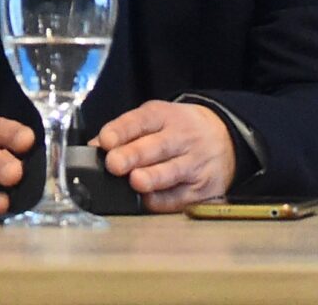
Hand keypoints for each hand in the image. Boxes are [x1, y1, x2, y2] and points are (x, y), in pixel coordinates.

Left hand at [94, 100, 234, 211]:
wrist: (224, 137)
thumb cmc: (177, 131)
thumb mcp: (154, 120)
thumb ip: (125, 134)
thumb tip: (93, 150)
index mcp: (164, 116)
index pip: (141, 120)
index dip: (122, 130)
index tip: (106, 140)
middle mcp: (182, 137)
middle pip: (157, 146)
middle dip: (134, 155)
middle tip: (115, 164)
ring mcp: (195, 162)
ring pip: (172, 171)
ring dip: (153, 178)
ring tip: (136, 182)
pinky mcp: (204, 187)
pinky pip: (181, 196)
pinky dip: (164, 200)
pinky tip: (149, 200)